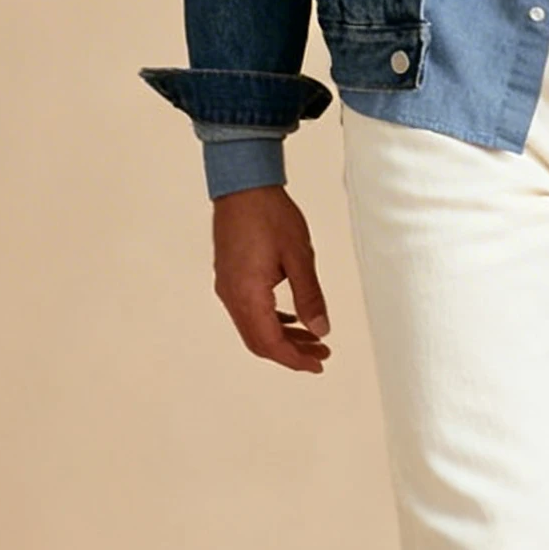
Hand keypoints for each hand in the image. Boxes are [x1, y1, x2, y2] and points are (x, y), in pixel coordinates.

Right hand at [212, 184, 331, 374]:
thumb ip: (310, 297)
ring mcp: (227, 287)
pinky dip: (271, 321)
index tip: (317, 364)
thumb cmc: (269, 214)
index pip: (270, 342)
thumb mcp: (299, 257)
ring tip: (312, 338)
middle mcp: (232, 295)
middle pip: (259, 341)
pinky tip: (291, 319)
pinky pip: (248, 311)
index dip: (295, 359)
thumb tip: (321, 329)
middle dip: (291, 352)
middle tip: (320, 354)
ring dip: (282, 337)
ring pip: (253, 328)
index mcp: (248, 294)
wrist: (243, 185)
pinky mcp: (229, 277)